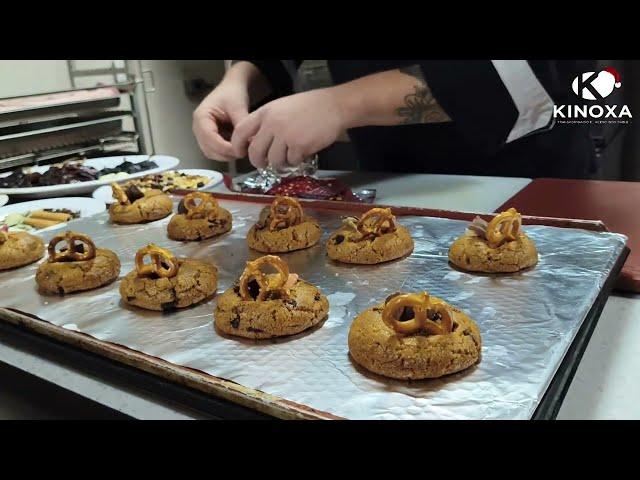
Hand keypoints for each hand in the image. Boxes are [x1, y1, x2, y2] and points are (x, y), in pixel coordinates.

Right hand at [192, 82, 249, 161]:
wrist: (231, 89)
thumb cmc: (231, 94)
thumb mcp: (238, 108)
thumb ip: (241, 126)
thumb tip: (247, 143)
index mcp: (201, 117)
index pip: (209, 138)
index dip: (224, 148)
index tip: (239, 150)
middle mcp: (198, 127)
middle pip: (208, 149)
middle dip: (226, 154)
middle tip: (243, 152)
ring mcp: (202, 134)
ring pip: (211, 153)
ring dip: (226, 155)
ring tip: (241, 150)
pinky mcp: (209, 138)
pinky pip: (215, 151)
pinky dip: (226, 153)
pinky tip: (237, 148)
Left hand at [231, 88, 345, 169]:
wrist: (334, 106)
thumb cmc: (309, 107)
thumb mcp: (281, 108)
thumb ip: (267, 123)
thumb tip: (255, 143)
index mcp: (265, 112)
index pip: (241, 131)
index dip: (237, 145)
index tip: (240, 153)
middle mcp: (272, 124)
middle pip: (255, 152)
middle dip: (258, 162)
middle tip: (263, 164)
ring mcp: (286, 135)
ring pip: (274, 160)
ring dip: (281, 162)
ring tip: (289, 156)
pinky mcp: (299, 146)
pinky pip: (291, 161)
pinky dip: (296, 160)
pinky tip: (303, 151)